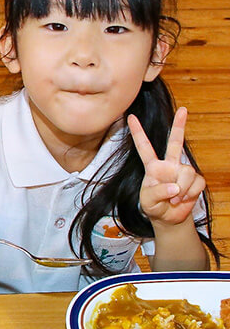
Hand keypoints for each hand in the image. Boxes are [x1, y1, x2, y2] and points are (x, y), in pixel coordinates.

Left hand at [128, 107, 204, 225]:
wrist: (168, 218)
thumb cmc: (154, 207)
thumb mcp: (148, 201)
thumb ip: (157, 192)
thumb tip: (175, 185)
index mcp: (152, 167)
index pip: (144, 147)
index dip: (137, 132)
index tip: (131, 117)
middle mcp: (168, 165)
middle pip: (175, 142)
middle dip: (180, 125)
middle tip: (184, 109)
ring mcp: (182, 171)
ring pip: (187, 172)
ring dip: (182, 188)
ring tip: (174, 198)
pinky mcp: (195, 180)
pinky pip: (196, 183)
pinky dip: (190, 193)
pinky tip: (183, 198)